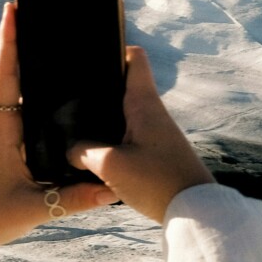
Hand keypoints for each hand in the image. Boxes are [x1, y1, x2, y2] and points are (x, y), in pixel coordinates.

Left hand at [0, 4, 117, 261]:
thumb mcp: (33, 209)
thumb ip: (72, 199)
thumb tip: (110, 190)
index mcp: (3, 132)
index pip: (6, 79)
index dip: (9, 44)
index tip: (11, 11)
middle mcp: (2, 127)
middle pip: (12, 76)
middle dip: (21, 43)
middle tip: (31, 10)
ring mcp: (4, 137)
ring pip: (17, 93)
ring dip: (26, 65)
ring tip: (43, 37)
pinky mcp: (8, 149)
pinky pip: (23, 113)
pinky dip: (34, 94)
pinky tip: (51, 91)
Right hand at [67, 46, 213, 222]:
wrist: (194, 212)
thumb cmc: (156, 182)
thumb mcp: (110, 165)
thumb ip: (83, 152)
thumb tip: (70, 149)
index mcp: (144, 103)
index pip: (135, 58)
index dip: (114, 49)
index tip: (90, 52)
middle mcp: (152, 112)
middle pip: (123, 85)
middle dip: (98, 87)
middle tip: (67, 91)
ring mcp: (155, 132)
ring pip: (122, 114)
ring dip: (102, 117)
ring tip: (72, 123)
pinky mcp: (155, 153)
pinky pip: (127, 135)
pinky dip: (110, 138)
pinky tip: (91, 150)